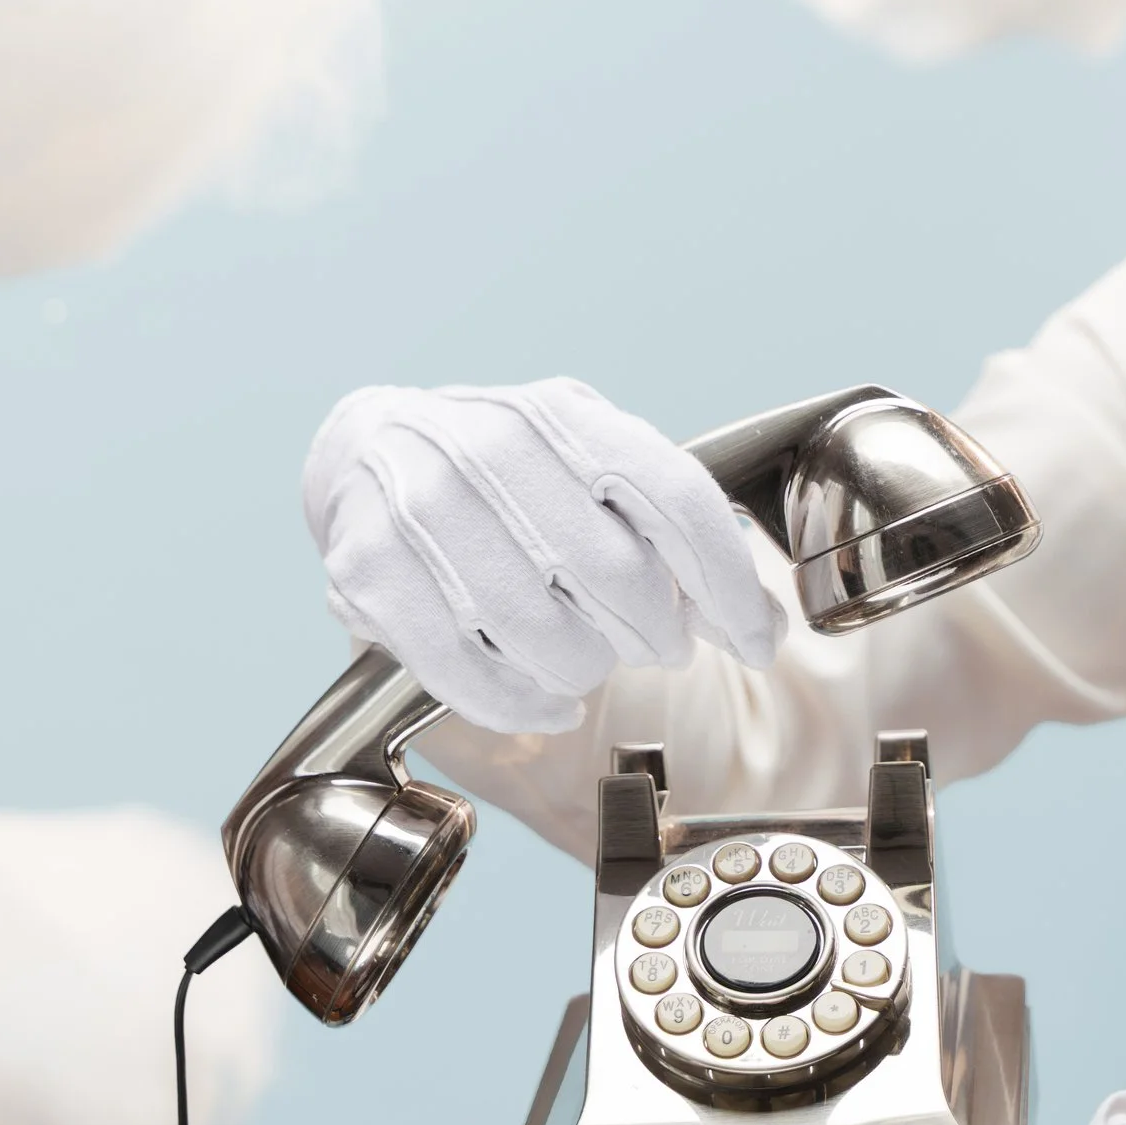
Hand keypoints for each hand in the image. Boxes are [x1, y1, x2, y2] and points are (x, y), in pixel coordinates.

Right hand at [303, 378, 785, 732]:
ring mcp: (425, 513)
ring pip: (548, 639)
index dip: (730, 584)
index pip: (675, 500)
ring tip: (583, 659)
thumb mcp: (590, 465)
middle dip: (655, 635)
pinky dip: (524, 707)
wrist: (364, 453)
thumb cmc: (504, 473)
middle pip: (618, 580)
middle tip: (655, 646)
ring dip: (585, 671)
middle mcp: (490, 451)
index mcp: (562, 417)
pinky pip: (471, 677)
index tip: (757, 642)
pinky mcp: (372, 576)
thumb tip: (761, 625)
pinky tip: (545, 702)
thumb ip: (672, 527)